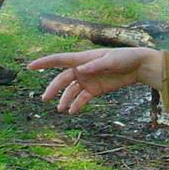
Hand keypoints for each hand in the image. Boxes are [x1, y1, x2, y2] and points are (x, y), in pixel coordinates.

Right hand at [28, 48, 159, 113]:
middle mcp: (82, 69)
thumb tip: (79, 70)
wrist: (138, 66)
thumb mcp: (111, 60)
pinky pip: (82, 98)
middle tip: (44, 99)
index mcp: (82, 58)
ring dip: (64, 99)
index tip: (30, 66)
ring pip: (71, 91)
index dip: (44, 63)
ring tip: (61, 110)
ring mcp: (88, 80)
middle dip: (53, 88)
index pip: (59, 60)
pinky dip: (76, 105)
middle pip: (63, 79)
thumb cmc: (124, 58)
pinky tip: (72, 111)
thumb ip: (95, 65)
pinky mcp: (95, 89)